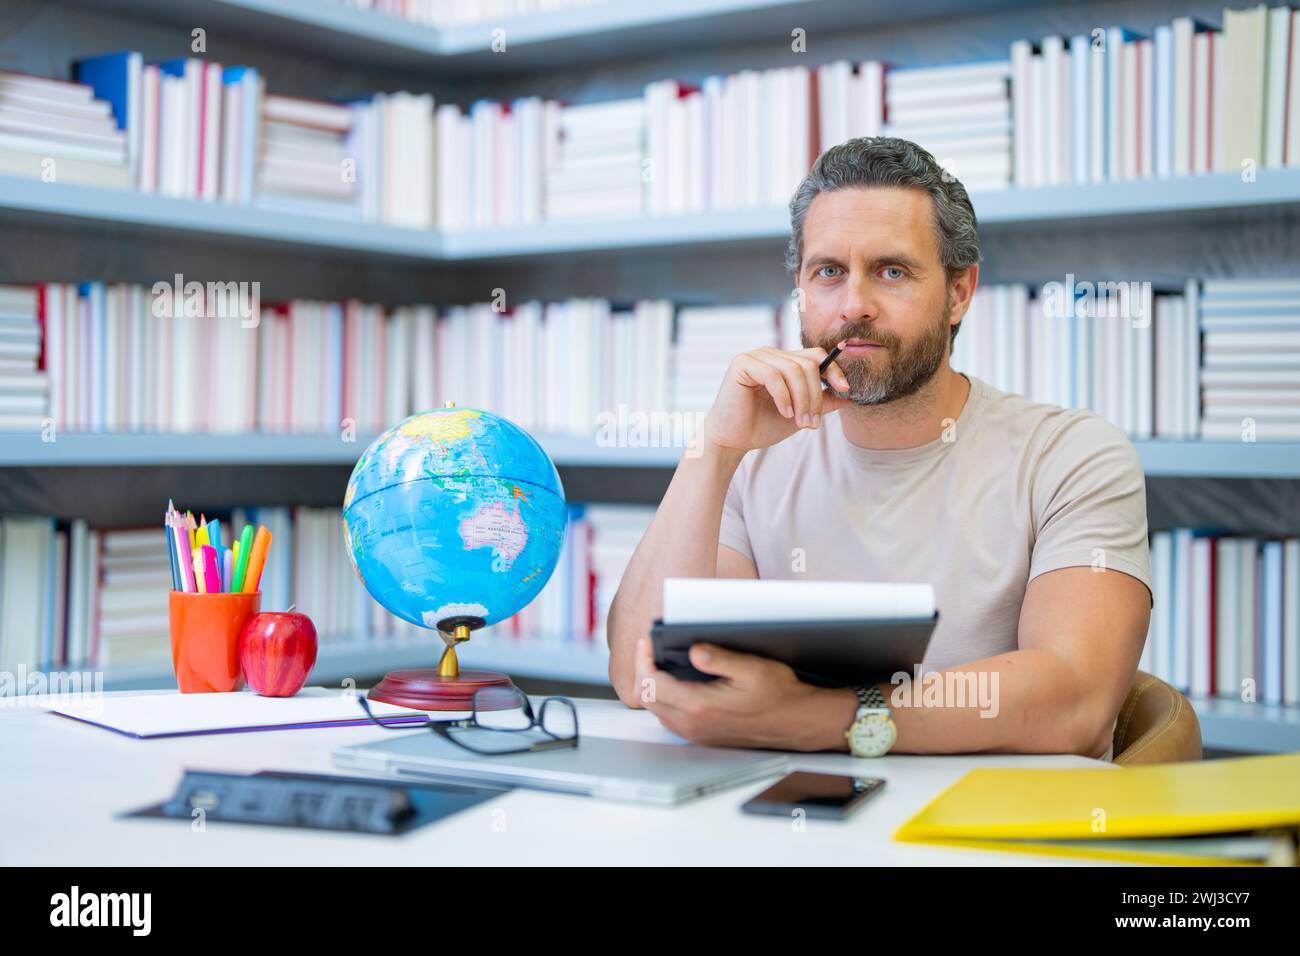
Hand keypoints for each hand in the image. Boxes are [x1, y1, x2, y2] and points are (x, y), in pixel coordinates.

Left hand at [632, 637, 854, 750]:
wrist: (797, 722)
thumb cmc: (779, 695)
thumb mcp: (752, 668)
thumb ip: (719, 658)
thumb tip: (693, 650)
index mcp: (700, 707)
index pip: (652, 684)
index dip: (643, 660)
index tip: (646, 642)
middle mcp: (693, 725)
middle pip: (648, 698)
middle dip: (644, 671)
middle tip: (650, 649)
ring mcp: (697, 734)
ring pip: (657, 710)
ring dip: (653, 686)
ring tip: (660, 662)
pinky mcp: (703, 737)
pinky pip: (670, 719)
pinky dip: (665, 699)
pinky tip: (676, 682)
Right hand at [699, 345, 853, 455]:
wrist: (732, 439)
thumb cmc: (762, 425)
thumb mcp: (800, 414)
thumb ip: (822, 403)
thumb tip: (849, 398)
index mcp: (783, 361)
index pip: (816, 356)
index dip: (834, 370)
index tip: (845, 390)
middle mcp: (770, 353)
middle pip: (808, 364)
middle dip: (815, 395)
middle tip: (812, 422)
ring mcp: (756, 356)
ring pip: (794, 370)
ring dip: (802, 399)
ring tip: (800, 422)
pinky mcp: (742, 364)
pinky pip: (774, 375)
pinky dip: (783, 396)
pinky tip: (784, 412)